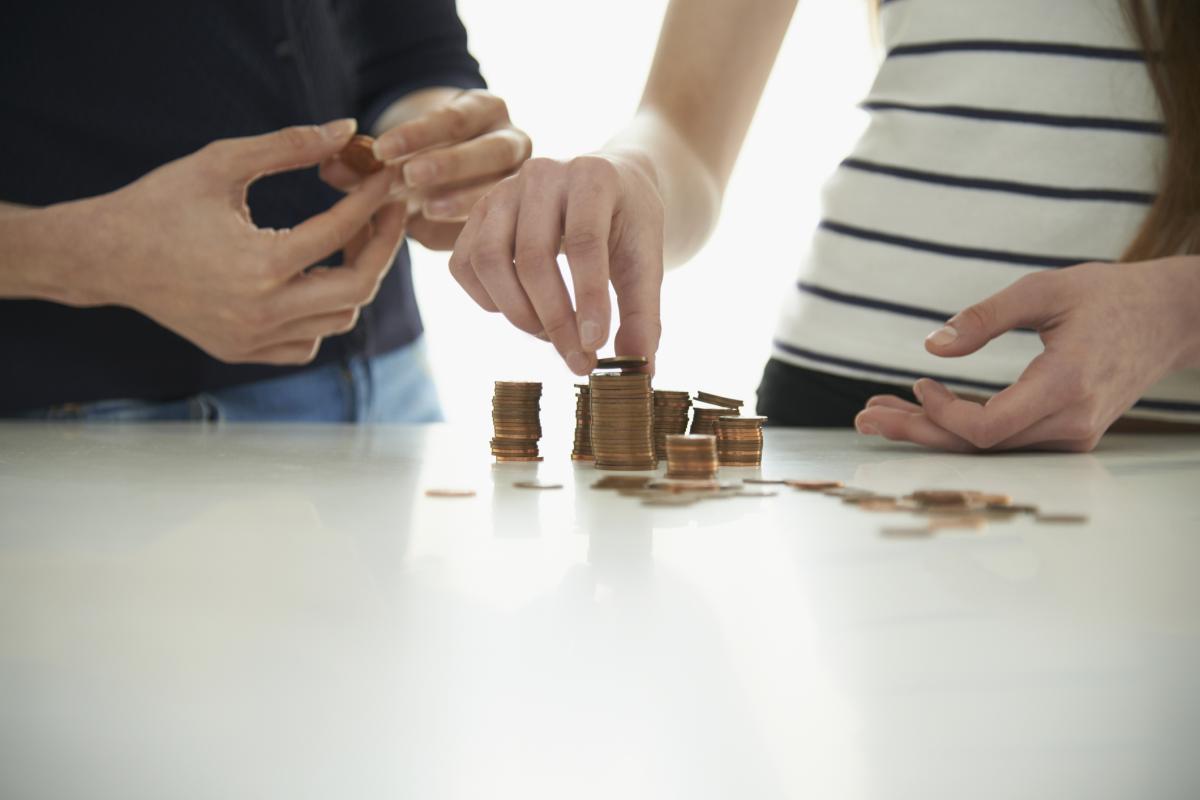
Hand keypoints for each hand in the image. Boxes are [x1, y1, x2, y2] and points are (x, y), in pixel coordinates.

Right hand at [67, 119, 404, 363]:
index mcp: (261, 263)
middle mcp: (263, 310)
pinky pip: (308, 343)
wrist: (105, 256)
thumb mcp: (221, 162)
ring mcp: (253, 339)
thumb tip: (346, 130)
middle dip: (381, 246)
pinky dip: (321, 315)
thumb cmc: (161, 202)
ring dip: (354, 280)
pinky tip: (311, 279)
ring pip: (339, 319)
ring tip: (347, 240)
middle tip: (384, 214)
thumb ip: (289, 145)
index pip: (343, 231)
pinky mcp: (242, 352)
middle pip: (359, 288)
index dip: (373, 200)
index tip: (386, 180)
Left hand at [319, 89, 530, 250]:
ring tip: (427, 209)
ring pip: (504, 190)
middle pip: (491, 151)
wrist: (458, 178)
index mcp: (484, 109)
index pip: (455, 118)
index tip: (382, 150)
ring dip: (465, 200)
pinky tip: (440, 239)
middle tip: (411, 176)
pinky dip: (471, 232)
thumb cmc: (421, 156)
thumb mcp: (394, 151)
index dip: (418, 134)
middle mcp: (513, 142)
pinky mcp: (521, 218)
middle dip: (451, 163)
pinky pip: (502, 226)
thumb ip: (364, 159)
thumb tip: (332, 169)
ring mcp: (522, 182)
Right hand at [448, 152, 664, 375]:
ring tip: (551, 335)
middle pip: (534, 258)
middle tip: (578, 361)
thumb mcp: (647, 260)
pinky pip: (463, 264)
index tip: (595, 345)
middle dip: (555, 320)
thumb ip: (643, 313)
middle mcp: (542, 175)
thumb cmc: (627, 223)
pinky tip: (522, 311)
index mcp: (593, 176)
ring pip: (489, 260)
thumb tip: (641, 370)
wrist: (606, 186)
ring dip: (517, 313)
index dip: (588, 299)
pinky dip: (488, 300)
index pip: (584, 242)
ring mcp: (503, 191)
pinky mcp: (477, 213)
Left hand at [854, 258, 1199, 451]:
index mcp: (1067, 385)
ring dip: (931, 431)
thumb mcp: (1045, 290)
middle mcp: (1071, 422)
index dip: (944, 415)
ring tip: (880, 414)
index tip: (916, 385)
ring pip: (988, 446)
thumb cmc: (1108, 296)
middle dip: (917, 431)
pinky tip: (922, 413)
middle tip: (864, 417)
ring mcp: (1072, 435)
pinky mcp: (1068, 434)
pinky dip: (961, 427)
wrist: (1169, 319)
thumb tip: (932, 346)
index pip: (989, 428)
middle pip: (979, 445)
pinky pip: (1005, 439)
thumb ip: (986, 316)